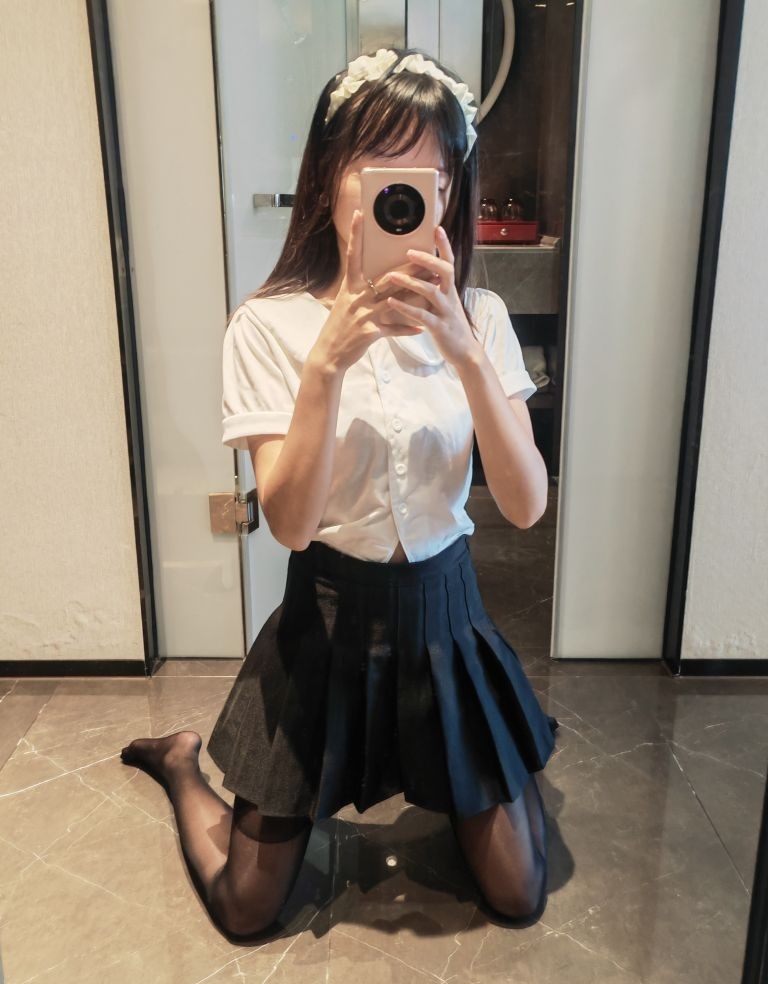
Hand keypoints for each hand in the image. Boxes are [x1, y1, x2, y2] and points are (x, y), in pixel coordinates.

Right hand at [308, 211, 422, 374]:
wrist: (329, 355)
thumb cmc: (339, 328)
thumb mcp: (345, 303)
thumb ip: (360, 290)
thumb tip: (378, 278)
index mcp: (350, 287)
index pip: (353, 256)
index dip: (355, 234)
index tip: (359, 214)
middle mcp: (356, 297)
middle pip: (387, 278)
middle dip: (409, 267)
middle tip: (428, 256)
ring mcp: (363, 315)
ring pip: (395, 300)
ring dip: (416, 293)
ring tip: (434, 286)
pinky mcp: (370, 333)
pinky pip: (393, 328)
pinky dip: (407, 328)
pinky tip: (421, 327)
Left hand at [382, 227, 481, 367]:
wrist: (465, 352)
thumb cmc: (450, 326)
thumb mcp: (445, 303)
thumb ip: (436, 288)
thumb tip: (422, 272)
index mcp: (450, 289)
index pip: (449, 261)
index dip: (444, 245)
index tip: (437, 228)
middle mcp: (450, 296)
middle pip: (444, 271)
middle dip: (427, 260)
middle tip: (409, 251)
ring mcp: (446, 312)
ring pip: (430, 291)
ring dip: (410, 282)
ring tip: (391, 276)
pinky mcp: (439, 328)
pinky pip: (422, 315)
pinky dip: (406, 308)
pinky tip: (391, 303)